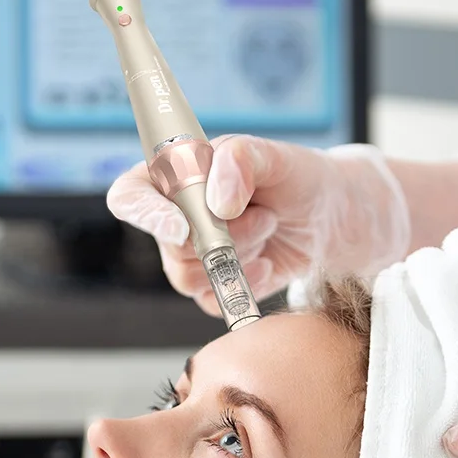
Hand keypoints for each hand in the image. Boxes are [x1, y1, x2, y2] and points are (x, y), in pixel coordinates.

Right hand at [106, 135, 409, 315]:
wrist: (328, 218)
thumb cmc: (297, 177)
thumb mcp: (276, 156)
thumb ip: (241, 161)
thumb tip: (217, 202)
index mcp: (173, 174)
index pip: (130, 197)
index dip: (146, 215)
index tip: (181, 226)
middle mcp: (174, 217)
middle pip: (170, 246)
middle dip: (223, 237)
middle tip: (264, 214)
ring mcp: (190, 256)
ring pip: (190, 278)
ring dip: (239, 257)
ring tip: (269, 228)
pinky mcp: (212, 286)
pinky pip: (212, 302)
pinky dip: (246, 286)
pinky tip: (268, 262)